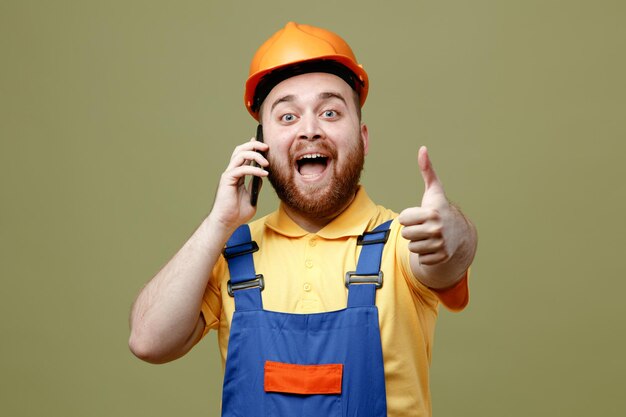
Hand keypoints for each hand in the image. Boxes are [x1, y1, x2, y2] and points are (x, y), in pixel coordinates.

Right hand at [209, 138, 268, 230]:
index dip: (252, 147)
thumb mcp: (252, 197)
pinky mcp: (227, 179)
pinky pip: (242, 169)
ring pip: (240, 155)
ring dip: (255, 155)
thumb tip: (262, 175)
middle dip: (254, 145)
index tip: (263, 144)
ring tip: (266, 163)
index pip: (244, 156)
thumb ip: (255, 185)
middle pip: (240, 150)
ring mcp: (229, 175)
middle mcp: (232, 172)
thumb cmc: (237, 213)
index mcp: (237, 175)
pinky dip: (254, 169)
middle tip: (266, 147)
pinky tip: (264, 174)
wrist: (227, 223)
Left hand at [398, 146, 458, 265]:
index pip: (402, 219)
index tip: (420, 215)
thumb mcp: (434, 191)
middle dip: (412, 230)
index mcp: (431, 213)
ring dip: (417, 242)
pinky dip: (425, 253)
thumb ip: (427, 170)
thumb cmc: (440, 209)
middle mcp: (436, 230)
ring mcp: (439, 245)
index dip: (408, 217)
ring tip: (428, 236)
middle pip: (405, 234)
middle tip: (423, 226)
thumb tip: (422, 148)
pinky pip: (420, 257)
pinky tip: (433, 246)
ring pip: (411, 246)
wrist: (460, 233)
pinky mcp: (440, 257)